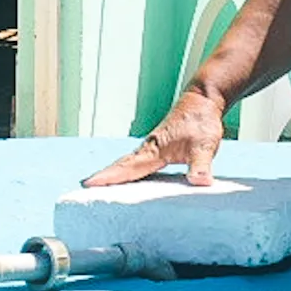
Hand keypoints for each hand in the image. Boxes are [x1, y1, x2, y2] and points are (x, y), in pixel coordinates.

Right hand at [84, 87, 227, 187]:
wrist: (202, 102)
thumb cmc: (201, 121)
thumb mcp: (205, 145)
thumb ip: (201, 165)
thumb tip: (200, 182)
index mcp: (155, 149)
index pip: (129, 167)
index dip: (110, 176)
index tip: (91, 183)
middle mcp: (149, 148)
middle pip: (121, 165)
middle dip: (104, 177)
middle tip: (85, 188)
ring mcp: (152, 148)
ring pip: (128, 163)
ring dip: (114, 174)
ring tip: (98, 187)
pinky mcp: (158, 148)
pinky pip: (137, 163)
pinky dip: (127, 171)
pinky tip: (126, 179)